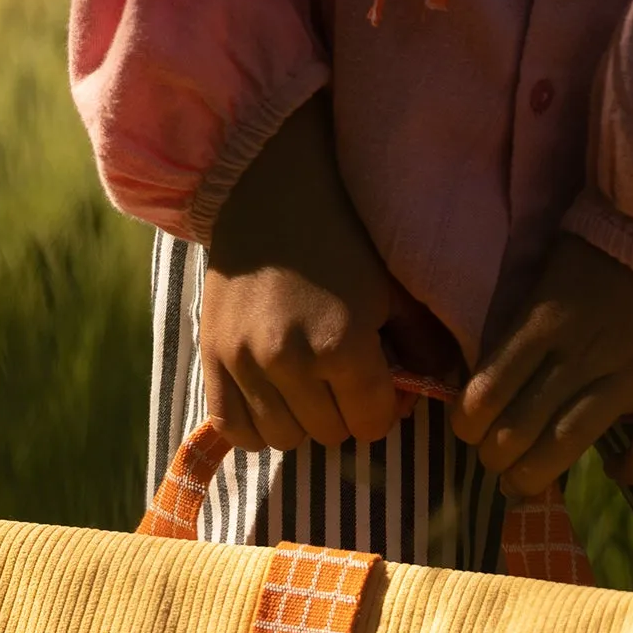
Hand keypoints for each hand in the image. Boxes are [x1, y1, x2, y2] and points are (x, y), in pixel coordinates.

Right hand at [201, 94, 403, 448]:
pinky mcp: (211, 358)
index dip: (383, 409)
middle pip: (330, 436)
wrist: (269, 193)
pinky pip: (236, 430)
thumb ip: (421, 350)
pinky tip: (272, 397)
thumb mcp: (395, 290)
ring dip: (302, 420)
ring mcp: (244, 363)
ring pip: (284, 439)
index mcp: (342, 345)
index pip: (371, 426)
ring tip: (307, 383)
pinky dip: (257, 424)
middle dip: (344, 412)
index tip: (380, 381)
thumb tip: (420, 398)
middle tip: (343, 374)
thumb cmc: (343, 239)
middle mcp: (289, 362)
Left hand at [453, 230, 632, 496]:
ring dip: (534, 475)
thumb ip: (521, 324)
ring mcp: (628, 376)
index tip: (468, 431)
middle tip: (494, 465)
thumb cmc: (606, 250)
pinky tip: (615, 473)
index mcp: (542, 323)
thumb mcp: (546, 274)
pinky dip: (629, 471)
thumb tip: (486, 375)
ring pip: (567, 444)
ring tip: (522, 487)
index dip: (467, 423)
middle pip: (519, 428)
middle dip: (495, 458)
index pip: (486, 390)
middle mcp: (578, 355)